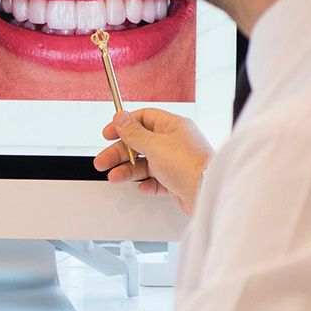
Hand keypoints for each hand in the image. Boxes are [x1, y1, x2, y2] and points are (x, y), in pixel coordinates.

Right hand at [96, 108, 213, 215]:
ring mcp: (177, 162)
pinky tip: (143, 186)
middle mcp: (175, 142)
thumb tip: (121, 117)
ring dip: (129, 170)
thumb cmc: (189, 165)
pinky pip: (157, 180)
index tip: (108, 134)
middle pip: (140, 143)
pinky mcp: (178, 181)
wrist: (207, 193)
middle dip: (119, 153)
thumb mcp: (154, 144)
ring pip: (146, 163)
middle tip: (103, 161)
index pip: (143, 118)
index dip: (124, 125)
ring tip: (115, 177)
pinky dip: (147, 184)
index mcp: (173, 126)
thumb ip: (133, 132)